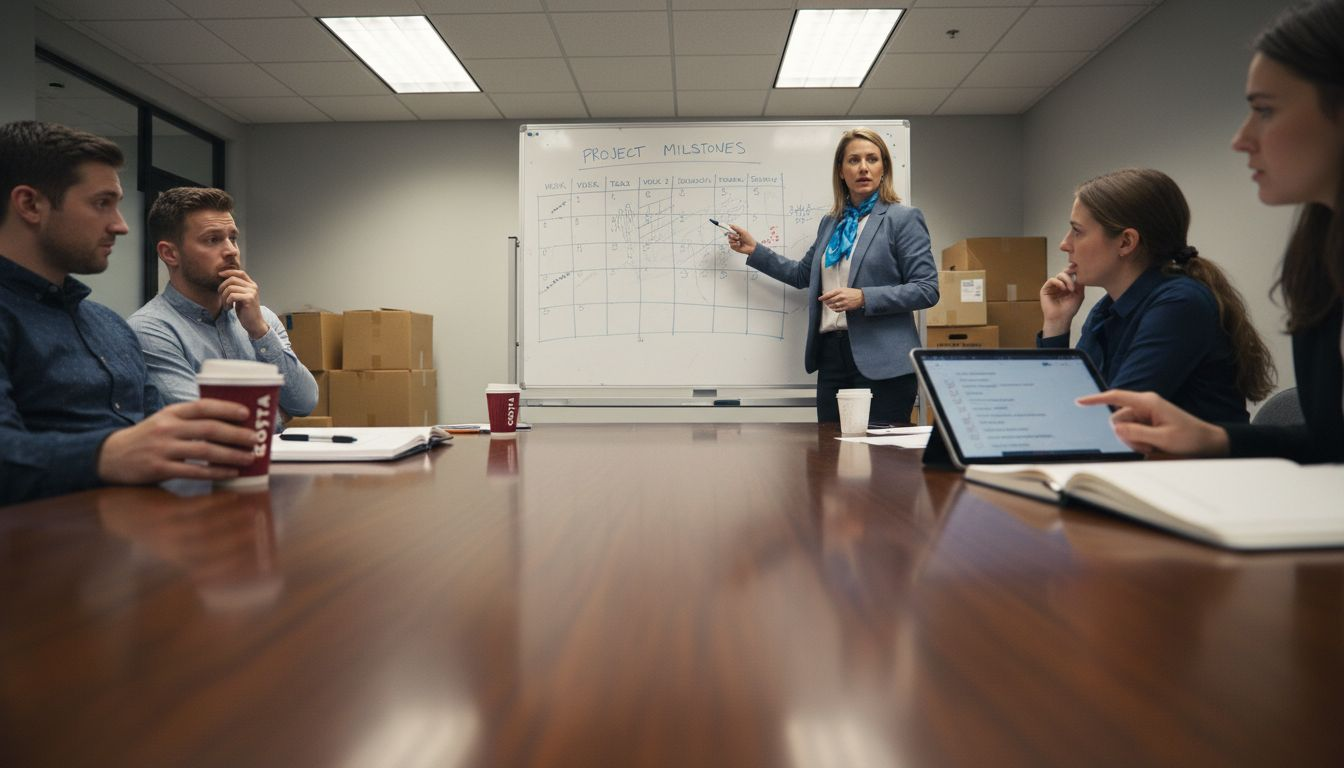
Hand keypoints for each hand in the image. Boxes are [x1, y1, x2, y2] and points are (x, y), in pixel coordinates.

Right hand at [97, 399, 259, 485]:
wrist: (111, 456)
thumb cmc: (147, 438)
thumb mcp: (164, 421)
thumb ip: (190, 420)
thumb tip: (230, 423)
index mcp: (171, 412)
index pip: (202, 406)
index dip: (226, 409)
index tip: (246, 414)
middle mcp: (167, 428)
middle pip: (208, 428)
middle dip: (235, 434)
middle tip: (254, 439)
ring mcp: (163, 448)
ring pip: (204, 450)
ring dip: (230, 454)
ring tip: (249, 457)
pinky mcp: (159, 468)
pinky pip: (193, 470)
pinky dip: (215, 472)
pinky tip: (231, 473)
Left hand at [218, 269, 267, 338]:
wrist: (254, 324)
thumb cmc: (246, 311)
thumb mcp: (241, 296)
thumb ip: (236, 288)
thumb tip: (223, 278)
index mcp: (251, 285)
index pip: (240, 272)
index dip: (229, 272)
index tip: (219, 275)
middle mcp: (253, 287)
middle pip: (232, 279)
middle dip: (222, 287)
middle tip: (221, 296)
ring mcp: (252, 292)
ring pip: (230, 288)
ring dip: (224, 297)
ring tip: (226, 305)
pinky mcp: (249, 299)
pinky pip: (232, 296)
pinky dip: (227, 302)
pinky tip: (229, 307)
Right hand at [726, 224, 756, 255]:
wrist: (751, 247)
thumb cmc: (749, 239)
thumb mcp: (743, 232)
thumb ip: (736, 228)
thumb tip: (730, 225)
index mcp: (737, 233)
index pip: (731, 230)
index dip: (728, 229)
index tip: (725, 227)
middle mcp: (735, 237)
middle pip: (729, 235)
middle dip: (732, 235)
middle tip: (737, 236)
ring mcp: (734, 242)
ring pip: (729, 240)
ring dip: (734, 240)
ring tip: (739, 241)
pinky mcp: (734, 247)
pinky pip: (731, 245)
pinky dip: (735, 244)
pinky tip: (739, 244)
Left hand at [819, 287, 864, 312]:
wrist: (861, 296)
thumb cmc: (852, 292)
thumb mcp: (844, 289)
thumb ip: (836, 292)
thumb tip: (827, 295)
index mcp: (840, 290)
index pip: (829, 294)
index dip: (823, 297)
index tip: (820, 298)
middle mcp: (841, 296)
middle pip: (830, 301)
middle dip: (826, 302)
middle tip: (825, 302)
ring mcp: (844, 302)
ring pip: (833, 306)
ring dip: (830, 306)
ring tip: (829, 306)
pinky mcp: (846, 307)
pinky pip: (838, 310)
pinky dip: (834, 310)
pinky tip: (834, 308)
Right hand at [1039, 269, 1084, 336]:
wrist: (1060, 318)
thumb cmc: (1069, 309)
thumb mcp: (1079, 295)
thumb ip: (1080, 284)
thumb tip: (1078, 274)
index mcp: (1068, 286)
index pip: (1070, 275)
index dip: (1074, 272)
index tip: (1080, 275)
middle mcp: (1060, 285)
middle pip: (1065, 273)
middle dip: (1071, 277)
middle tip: (1074, 286)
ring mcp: (1052, 287)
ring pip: (1059, 275)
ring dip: (1066, 280)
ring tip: (1070, 289)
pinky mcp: (1045, 289)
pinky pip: (1051, 280)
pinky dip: (1058, 282)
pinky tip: (1063, 288)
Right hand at [1076, 389, 1230, 456]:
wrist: (1209, 444)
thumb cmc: (1191, 438)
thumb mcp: (1163, 439)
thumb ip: (1137, 433)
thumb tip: (1116, 428)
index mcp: (1148, 402)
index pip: (1116, 397)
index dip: (1096, 399)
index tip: (1080, 401)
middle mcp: (1145, 406)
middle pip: (1118, 419)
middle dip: (1126, 436)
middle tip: (1147, 447)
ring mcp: (1146, 415)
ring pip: (1124, 429)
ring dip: (1133, 442)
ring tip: (1153, 448)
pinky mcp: (1148, 424)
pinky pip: (1132, 434)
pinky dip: (1139, 443)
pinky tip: (1153, 448)